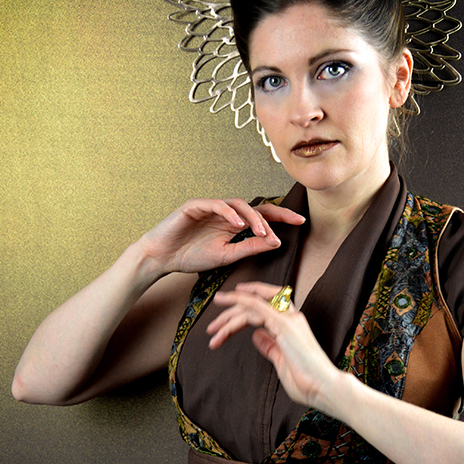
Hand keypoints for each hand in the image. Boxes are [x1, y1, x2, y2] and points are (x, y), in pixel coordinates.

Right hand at [137, 200, 304, 275]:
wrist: (161, 258)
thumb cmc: (190, 256)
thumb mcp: (226, 256)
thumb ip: (249, 248)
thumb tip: (275, 242)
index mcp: (233, 224)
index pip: (262, 217)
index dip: (281, 218)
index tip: (301, 222)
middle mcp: (225, 213)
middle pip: (255, 206)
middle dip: (275, 213)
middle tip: (292, 221)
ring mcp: (210, 207)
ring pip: (238, 204)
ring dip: (253, 217)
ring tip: (262, 231)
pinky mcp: (195, 205)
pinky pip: (216, 205)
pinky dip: (228, 213)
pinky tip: (238, 224)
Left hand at [206, 282, 345, 412]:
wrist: (324, 388)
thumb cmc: (308, 382)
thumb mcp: (282, 362)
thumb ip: (270, 347)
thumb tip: (256, 336)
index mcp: (292, 324)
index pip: (267, 302)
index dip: (248, 297)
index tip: (228, 301)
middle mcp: (291, 316)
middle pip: (255, 301)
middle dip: (230, 312)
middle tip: (211, 328)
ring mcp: (288, 318)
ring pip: (251, 305)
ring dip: (227, 318)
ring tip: (212, 332)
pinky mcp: (283, 324)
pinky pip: (255, 308)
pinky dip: (237, 309)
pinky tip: (223, 321)